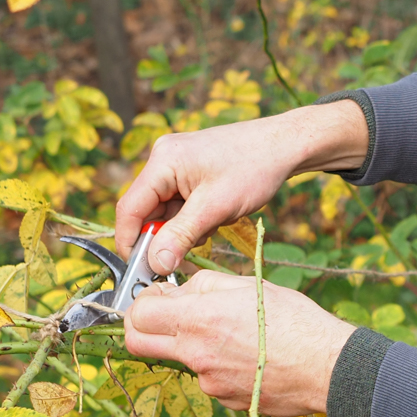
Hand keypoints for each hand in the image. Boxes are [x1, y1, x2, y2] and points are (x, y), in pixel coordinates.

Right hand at [115, 100, 368, 274]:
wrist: (287, 145)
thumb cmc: (255, 168)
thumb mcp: (216, 208)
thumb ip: (181, 236)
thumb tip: (155, 264)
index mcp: (163, 161)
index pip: (130, 209)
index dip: (131, 242)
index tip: (141, 270)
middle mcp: (164, 160)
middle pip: (147, 211)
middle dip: (165, 236)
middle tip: (186, 253)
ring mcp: (178, 165)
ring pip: (166, 212)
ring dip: (184, 229)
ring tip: (215, 223)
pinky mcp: (192, 172)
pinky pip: (181, 205)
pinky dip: (195, 219)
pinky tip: (218, 216)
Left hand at [122, 271, 355, 415]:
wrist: (327, 368)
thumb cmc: (297, 321)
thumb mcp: (251, 285)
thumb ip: (206, 284)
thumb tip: (179, 289)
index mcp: (200, 319)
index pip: (139, 314)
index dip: (144, 301)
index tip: (159, 295)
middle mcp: (196, 354)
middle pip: (138, 344)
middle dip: (143, 327)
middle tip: (166, 316)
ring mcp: (207, 381)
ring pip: (179, 359)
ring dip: (191, 345)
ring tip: (235, 335)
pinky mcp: (223, 399)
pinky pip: (207, 378)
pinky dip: (218, 365)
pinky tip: (249, 356)